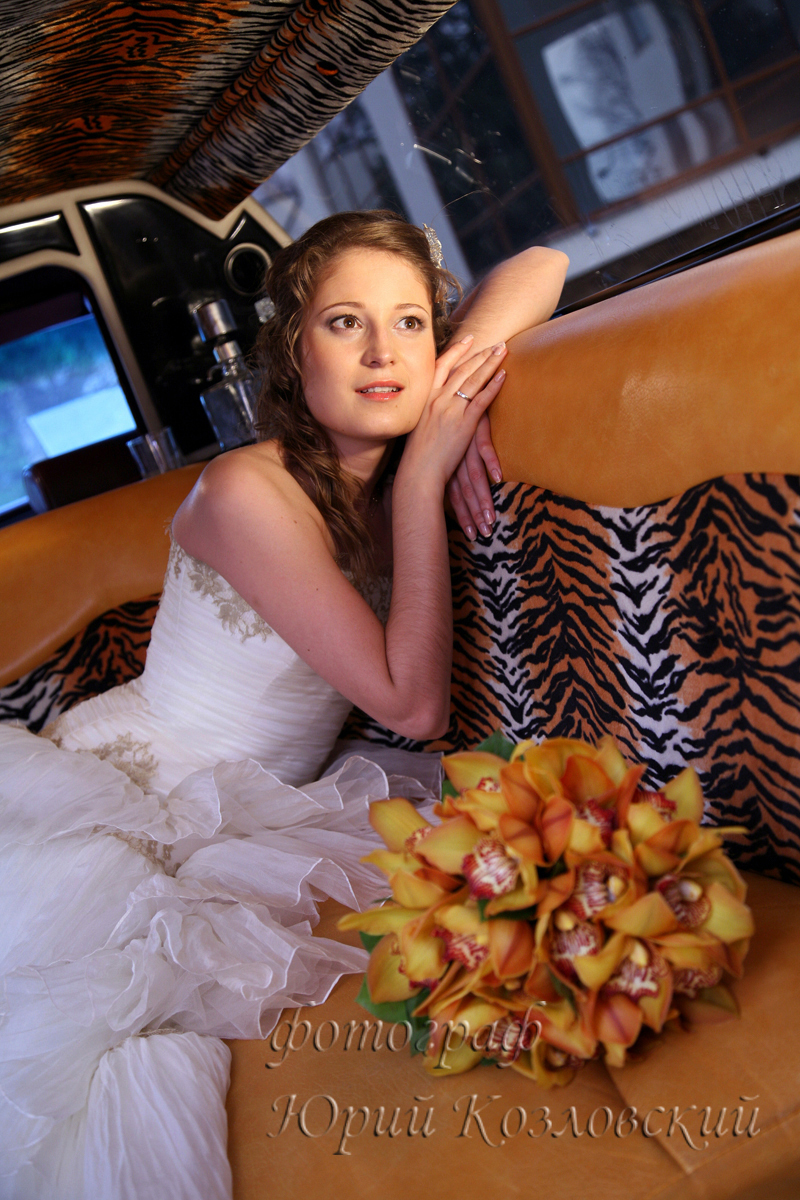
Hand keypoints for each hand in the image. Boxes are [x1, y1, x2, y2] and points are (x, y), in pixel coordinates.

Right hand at [400, 337, 506, 489]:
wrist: (419, 471)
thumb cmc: (419, 455)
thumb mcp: (420, 426)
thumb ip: (431, 413)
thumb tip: (439, 409)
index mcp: (426, 398)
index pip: (442, 366)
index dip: (456, 351)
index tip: (469, 339)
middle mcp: (438, 399)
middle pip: (462, 369)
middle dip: (480, 353)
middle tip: (496, 342)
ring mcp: (450, 410)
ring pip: (473, 379)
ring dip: (489, 363)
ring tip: (503, 350)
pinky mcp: (463, 423)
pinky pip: (481, 399)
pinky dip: (493, 385)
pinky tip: (503, 374)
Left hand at [447, 413, 501, 538]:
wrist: (458, 395)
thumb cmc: (458, 424)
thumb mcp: (456, 449)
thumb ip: (458, 468)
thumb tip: (462, 490)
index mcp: (448, 466)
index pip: (454, 496)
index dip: (462, 515)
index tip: (469, 534)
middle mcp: (454, 459)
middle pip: (464, 492)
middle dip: (473, 513)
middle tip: (483, 533)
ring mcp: (464, 446)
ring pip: (474, 476)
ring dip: (483, 498)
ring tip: (491, 518)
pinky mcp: (474, 431)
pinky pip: (483, 448)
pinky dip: (491, 463)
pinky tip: (498, 478)